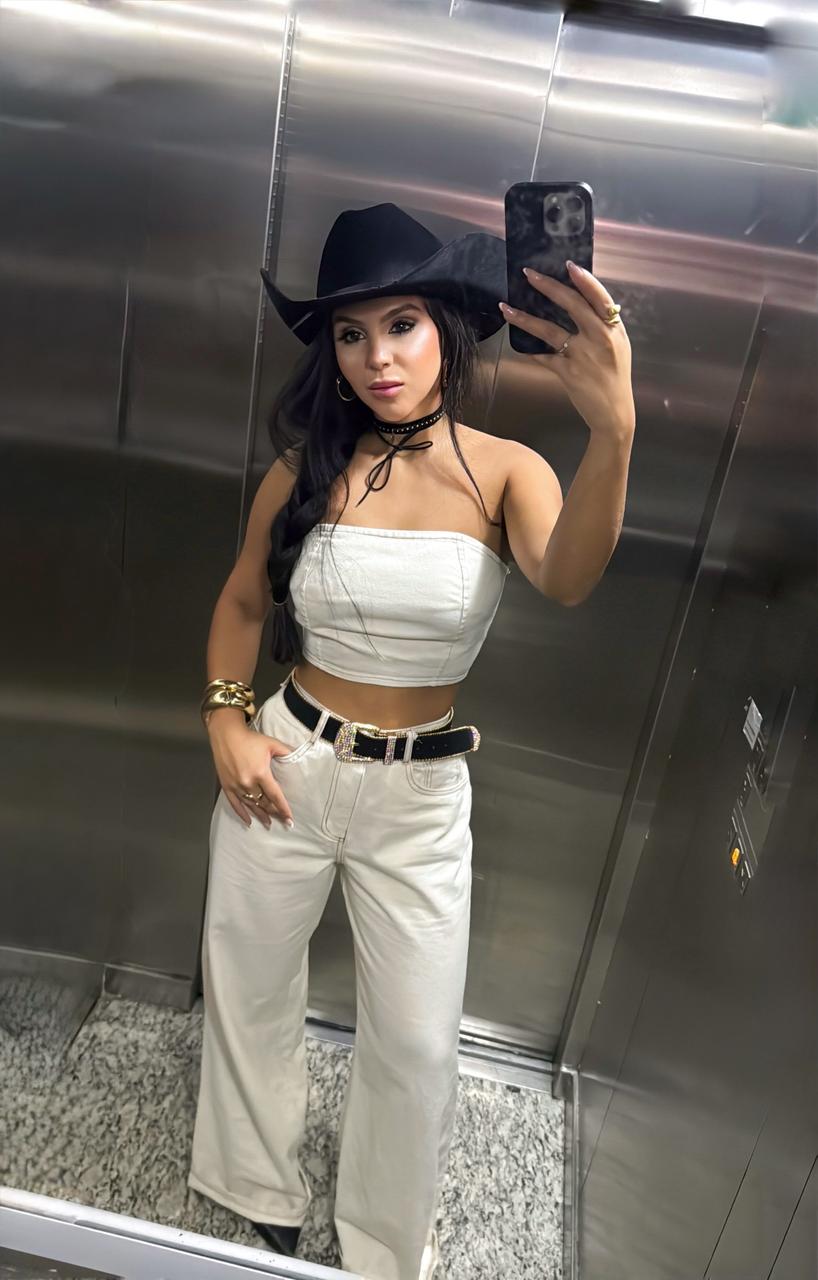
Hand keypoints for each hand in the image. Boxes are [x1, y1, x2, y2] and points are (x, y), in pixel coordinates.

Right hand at [209, 718, 295, 828]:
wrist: (226, 734)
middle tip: (282, 821)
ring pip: (251, 806)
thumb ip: (285, 752)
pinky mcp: (227, 786)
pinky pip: (235, 804)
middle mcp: (248, 783)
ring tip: (269, 823)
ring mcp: (236, 786)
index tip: (289, 819)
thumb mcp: (271, 743)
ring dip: (261, 815)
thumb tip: (297, 757)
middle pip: (264, 803)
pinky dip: (242, 814)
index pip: (275, 796)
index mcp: (261, 773)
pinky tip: (249, 821)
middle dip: (274, 813)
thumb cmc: (249, 738)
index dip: (283, 809)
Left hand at [499, 262, 634, 440]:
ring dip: (525, 317)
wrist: (614, 413)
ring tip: (506, 307)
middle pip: (573, 305)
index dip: (585, 280)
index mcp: (614, 329)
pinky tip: (517, 343)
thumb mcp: (617, 346)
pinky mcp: (569, 373)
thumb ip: (602, 326)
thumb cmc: (614, 377)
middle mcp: (600, 339)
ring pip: (549, 330)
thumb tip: (580, 302)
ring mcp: (584, 356)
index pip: (600, 297)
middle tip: (529, 274)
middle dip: (548, 286)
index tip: (568, 264)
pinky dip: (530, 351)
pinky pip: (544, 357)